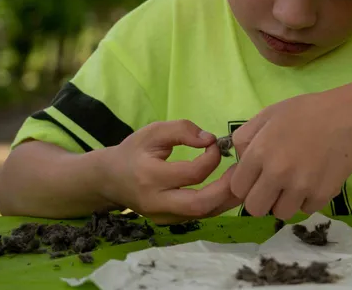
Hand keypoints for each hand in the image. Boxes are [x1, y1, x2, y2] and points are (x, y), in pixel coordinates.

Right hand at [96, 120, 241, 224]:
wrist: (110, 179)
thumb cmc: (134, 151)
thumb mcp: (153, 131)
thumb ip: (182, 129)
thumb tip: (210, 140)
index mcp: (150, 176)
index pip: (192, 174)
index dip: (211, 159)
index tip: (215, 145)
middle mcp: (156, 202)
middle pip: (200, 205)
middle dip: (226, 189)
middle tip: (242, 171)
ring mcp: (162, 217)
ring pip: (202, 215)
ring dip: (226, 199)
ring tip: (241, 180)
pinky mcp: (169, 222)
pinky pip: (198, 216)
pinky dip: (216, 203)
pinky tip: (226, 189)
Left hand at [230, 86, 351, 219]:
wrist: (348, 118)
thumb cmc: (305, 112)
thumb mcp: (268, 115)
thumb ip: (245, 138)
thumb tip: (239, 163)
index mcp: (260, 152)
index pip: (237, 188)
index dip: (245, 183)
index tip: (255, 176)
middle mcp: (278, 173)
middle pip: (254, 209)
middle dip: (261, 198)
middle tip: (272, 185)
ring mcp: (301, 187)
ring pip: (280, 213)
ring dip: (284, 201)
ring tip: (294, 182)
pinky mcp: (321, 196)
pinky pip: (304, 210)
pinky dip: (306, 200)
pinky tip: (312, 180)